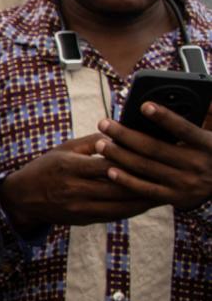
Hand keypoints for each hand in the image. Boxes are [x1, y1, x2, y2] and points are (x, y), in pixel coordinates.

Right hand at [0, 133, 159, 232]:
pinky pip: (113, 216)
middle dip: (144, 182)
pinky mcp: (83, 219)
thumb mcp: (64, 149)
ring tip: (162, 191)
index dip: (131, 161)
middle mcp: (75, 188)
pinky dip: (131, 210)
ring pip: (119, 205)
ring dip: (143, 200)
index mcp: (70, 166)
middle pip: (118, 186)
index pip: (108, 164)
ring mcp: (79, 206)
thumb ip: (92, 141)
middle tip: (165, 176)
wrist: (22, 198)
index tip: (152, 156)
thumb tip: (120, 132)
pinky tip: (144, 204)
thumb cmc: (45, 168)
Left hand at [94, 109, 211, 209]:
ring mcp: (186, 184)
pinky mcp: (176, 198)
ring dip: (120, 156)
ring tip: (100, 145)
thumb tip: (175, 101)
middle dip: (125, 135)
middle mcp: (197, 165)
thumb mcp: (211, 136)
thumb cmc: (211, 153)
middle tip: (103, 124)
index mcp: (207, 145)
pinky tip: (110, 170)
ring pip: (146, 168)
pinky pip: (147, 189)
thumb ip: (198, 120)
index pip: (184, 129)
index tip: (144, 106)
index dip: (164, 118)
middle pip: (155, 148)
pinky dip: (127, 180)